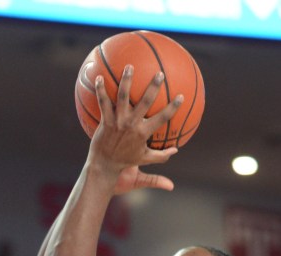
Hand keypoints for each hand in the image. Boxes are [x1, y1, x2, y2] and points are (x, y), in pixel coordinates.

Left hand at [89, 66, 181, 189]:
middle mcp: (131, 125)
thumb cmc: (125, 161)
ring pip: (123, 97)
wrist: (104, 165)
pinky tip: (99, 77)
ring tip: (129, 66)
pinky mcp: (105, 120)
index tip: (181, 96)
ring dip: (126, 81)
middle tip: (160, 74)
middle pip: (145, 102)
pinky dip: (100, 90)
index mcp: (143, 133)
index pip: (161, 118)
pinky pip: (103, 102)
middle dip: (153, 87)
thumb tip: (176, 150)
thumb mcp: (145, 159)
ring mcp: (118, 121)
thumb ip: (161, 156)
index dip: (172, 108)